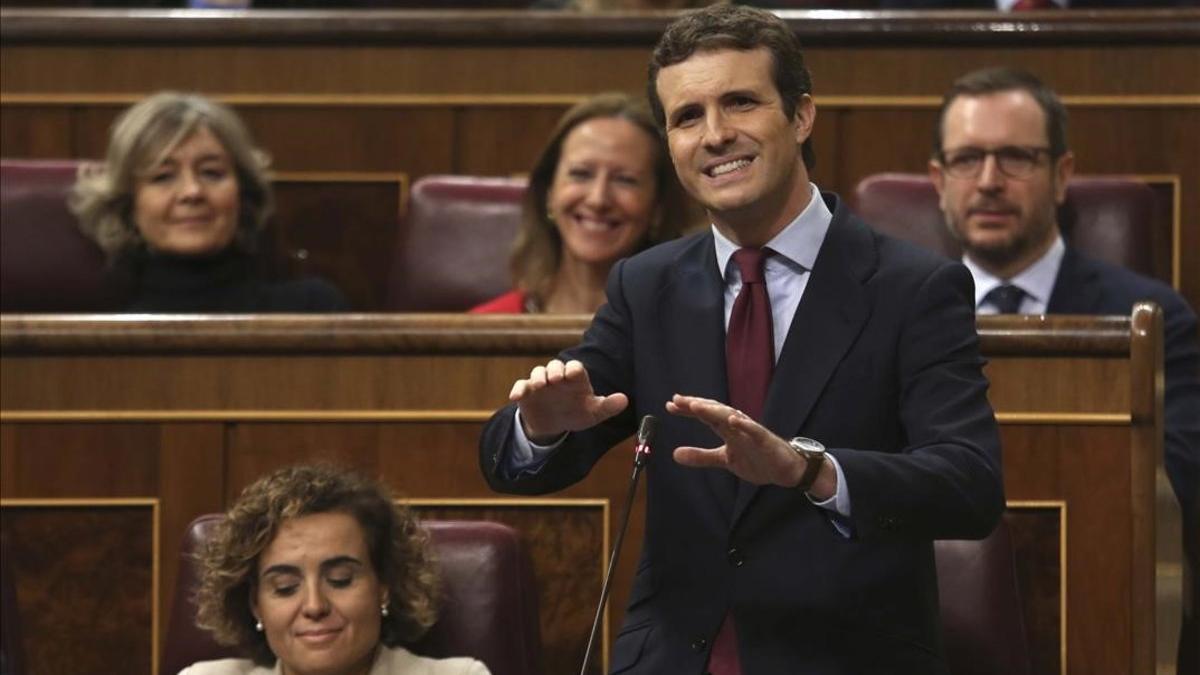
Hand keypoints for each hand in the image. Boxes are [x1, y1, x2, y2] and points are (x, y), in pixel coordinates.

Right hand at [510, 359, 627, 443]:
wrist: (553, 425)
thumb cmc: (576, 413)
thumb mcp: (593, 413)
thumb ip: (608, 406)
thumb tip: (624, 400)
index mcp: (575, 379)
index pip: (575, 368)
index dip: (574, 369)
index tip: (573, 375)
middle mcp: (558, 377)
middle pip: (555, 366)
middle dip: (555, 370)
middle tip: (556, 379)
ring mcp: (541, 384)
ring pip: (538, 372)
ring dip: (538, 377)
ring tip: (540, 386)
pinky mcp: (527, 392)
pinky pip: (521, 386)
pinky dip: (518, 389)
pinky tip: (515, 396)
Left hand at [667, 394, 807, 487]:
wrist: (784, 469)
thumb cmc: (755, 459)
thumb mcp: (724, 459)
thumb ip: (701, 456)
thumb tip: (675, 454)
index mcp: (727, 429)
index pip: (705, 416)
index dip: (688, 410)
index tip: (670, 405)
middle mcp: (737, 426)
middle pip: (715, 412)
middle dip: (697, 405)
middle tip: (678, 400)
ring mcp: (751, 432)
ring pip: (731, 418)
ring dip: (714, 411)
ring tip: (696, 406)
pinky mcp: (765, 441)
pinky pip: (755, 431)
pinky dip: (744, 424)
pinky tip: (733, 420)